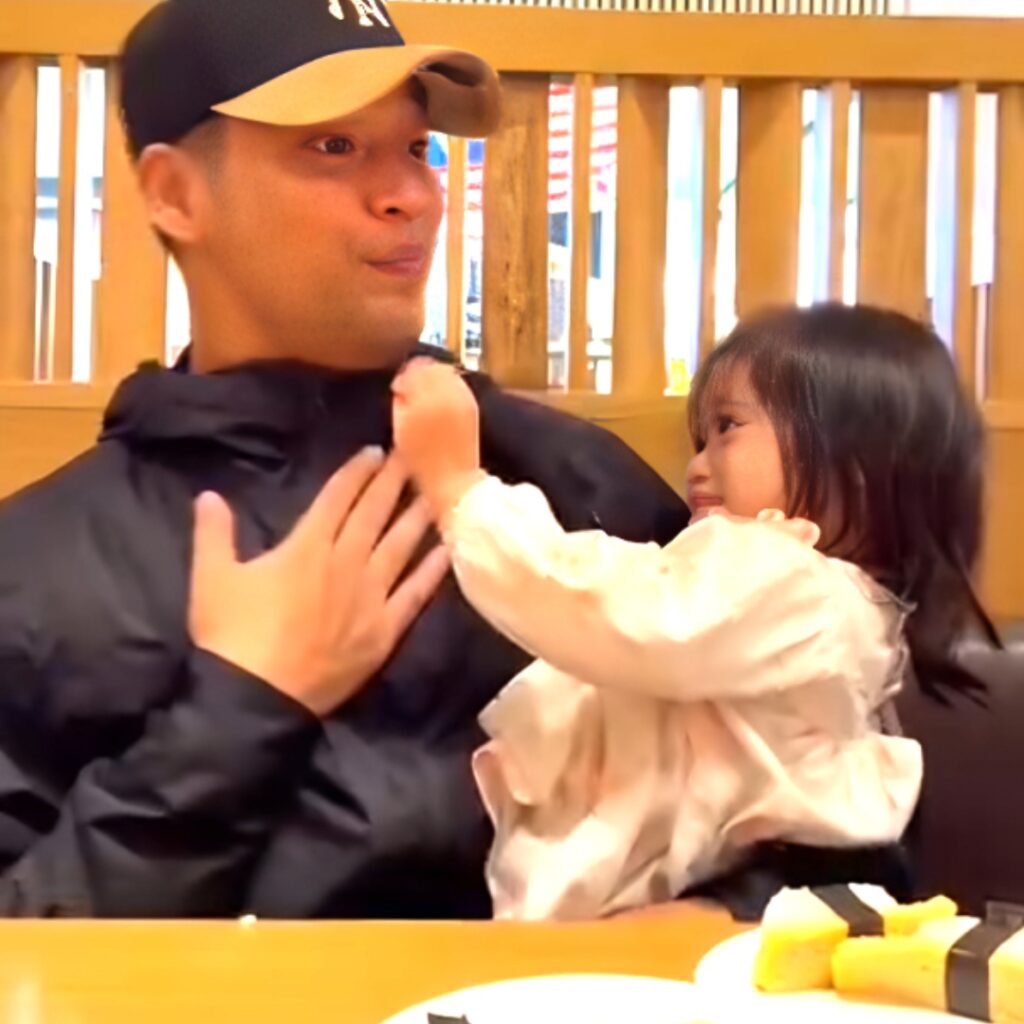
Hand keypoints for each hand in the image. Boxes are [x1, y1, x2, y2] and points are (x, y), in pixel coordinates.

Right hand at [188, 448, 449, 716]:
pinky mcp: (384, 631)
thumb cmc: (231, 633)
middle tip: (413, 456)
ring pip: (400, 547)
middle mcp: (346, 563)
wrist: (255, 696)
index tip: (375, 452)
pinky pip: (414, 594)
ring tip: (434, 492)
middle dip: (393, 482)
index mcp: (307, 546)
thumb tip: (209, 496)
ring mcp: (370, 597)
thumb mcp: (212, 576)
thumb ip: (213, 532)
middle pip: (374, 514)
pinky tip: (444, 552)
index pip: (337, 498)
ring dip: (417, 517)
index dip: (357, 472)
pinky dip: (431, 572)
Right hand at [392, 358, 483, 521]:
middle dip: (419, 373)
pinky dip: (448, 386)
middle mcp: (448, 390)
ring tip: (424, 393)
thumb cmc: (422, 460)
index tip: (397, 388)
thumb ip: (400, 401)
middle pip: (432, 366)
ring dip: (434, 378)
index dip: (403, 377)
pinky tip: (440, 399)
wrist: (455, 479)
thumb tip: (401, 385)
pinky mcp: (472, 405)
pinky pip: (458, 384)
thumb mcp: (401, 429)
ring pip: (447, 372)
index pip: (413, 369)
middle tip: (410, 389)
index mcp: (426, 395)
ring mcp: (464, 396)